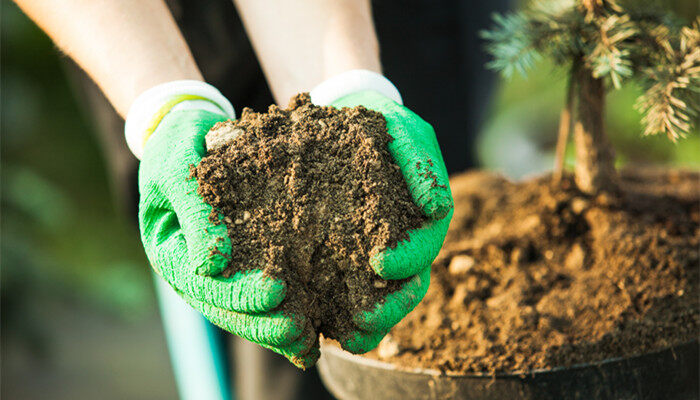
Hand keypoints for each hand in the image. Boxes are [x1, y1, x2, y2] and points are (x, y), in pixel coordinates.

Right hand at [138, 107, 317, 367]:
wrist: (189, 131)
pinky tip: (313, 322)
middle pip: (225, 309)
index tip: (277, 292)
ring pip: (244, 311)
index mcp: (170, 252)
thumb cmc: (179, 143)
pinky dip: (285, 309)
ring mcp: (217, 271)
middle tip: (299, 330)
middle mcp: (192, 269)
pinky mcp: (241, 262)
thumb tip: (212, 264)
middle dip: (262, 323)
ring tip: (309, 338)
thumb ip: (193, 210)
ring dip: (275, 327)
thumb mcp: (176, 167)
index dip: (238, 294)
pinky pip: (261, 293)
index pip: (202, 285)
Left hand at [330, 90, 453, 352]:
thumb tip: (436, 208)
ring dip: (367, 320)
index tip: (380, 262)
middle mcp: (402, 244)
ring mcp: (373, 254)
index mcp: (421, 220)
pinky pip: (344, 292)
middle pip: (406, 286)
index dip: (407, 259)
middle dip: (388, 306)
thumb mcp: (403, 131)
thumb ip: (422, 164)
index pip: (422, 247)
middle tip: (362, 318)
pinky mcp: (342, 259)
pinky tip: (318, 323)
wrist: (342, 119)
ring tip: (344, 332)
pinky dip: (336, 310)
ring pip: (379, 299)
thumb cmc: (379, 125)